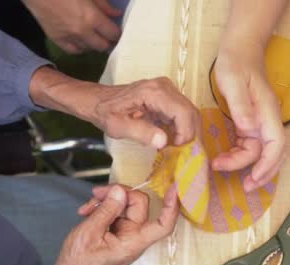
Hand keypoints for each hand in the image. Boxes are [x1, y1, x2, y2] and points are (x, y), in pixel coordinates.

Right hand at [23, 0, 121, 52]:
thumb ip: (103, 5)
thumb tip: (116, 14)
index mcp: (91, 18)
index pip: (112, 34)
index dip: (117, 34)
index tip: (117, 31)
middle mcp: (82, 32)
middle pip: (102, 46)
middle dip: (108, 41)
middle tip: (108, 36)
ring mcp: (69, 38)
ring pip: (88, 50)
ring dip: (93, 44)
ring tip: (94, 36)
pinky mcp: (56, 40)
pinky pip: (73, 51)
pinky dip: (80, 48)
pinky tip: (81, 41)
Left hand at [29, 67, 198, 148]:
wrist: (99, 101)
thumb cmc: (106, 113)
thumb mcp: (118, 126)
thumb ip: (141, 133)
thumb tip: (164, 141)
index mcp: (155, 92)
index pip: (184, 112)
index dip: (186, 133)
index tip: (175, 148)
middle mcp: (165, 87)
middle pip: (191, 112)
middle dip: (189, 135)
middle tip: (179, 152)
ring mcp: (168, 90)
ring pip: (190, 113)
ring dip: (186, 132)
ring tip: (174, 147)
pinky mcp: (168, 96)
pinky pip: (182, 113)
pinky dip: (181, 128)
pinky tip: (170, 139)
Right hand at [31, 184, 178, 264]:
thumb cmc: (79, 260)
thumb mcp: (90, 232)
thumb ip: (108, 210)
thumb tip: (121, 192)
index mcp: (134, 242)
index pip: (163, 225)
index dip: (171, 207)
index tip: (174, 188)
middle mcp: (134, 236)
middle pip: (139, 205)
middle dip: (118, 195)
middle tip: (97, 194)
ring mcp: (126, 232)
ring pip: (125, 205)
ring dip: (106, 201)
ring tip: (87, 208)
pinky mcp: (118, 229)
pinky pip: (116, 210)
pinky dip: (102, 207)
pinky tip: (87, 211)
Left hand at [212, 40, 285, 191]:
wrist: (239, 50)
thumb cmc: (236, 63)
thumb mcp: (232, 81)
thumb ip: (240, 105)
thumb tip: (248, 128)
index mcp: (267, 112)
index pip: (276, 144)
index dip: (268, 164)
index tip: (254, 177)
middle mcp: (267, 120)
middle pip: (274, 154)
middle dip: (263, 173)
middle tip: (245, 187)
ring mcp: (260, 123)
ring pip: (261, 153)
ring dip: (249, 167)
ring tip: (225, 171)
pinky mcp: (250, 123)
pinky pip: (250, 147)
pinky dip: (240, 157)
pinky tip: (226, 160)